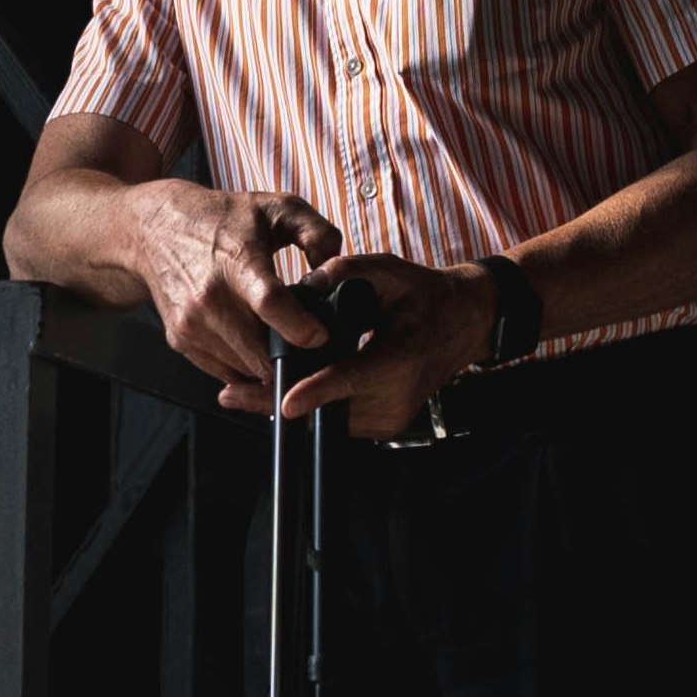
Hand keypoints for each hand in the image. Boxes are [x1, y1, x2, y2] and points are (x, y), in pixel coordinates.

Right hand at [127, 179, 343, 396]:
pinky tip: (255, 343)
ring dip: (268, 363)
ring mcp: (191, 323)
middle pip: (259, 352)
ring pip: (244, 369)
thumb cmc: (220, 218)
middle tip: (310, 349)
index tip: (319, 335)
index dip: (300, 328)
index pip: (270, 304)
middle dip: (291, 358)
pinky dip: (244, 365)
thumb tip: (335, 271)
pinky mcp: (180, 340)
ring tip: (282, 343)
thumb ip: (318, 233)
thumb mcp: (276, 207)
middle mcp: (209, 298)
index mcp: (237, 262)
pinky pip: (224, 371)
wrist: (154, 230)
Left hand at [264, 254, 497, 432]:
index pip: (352, 379)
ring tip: (245, 394)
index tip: (283, 401)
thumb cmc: (426, 296)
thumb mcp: (391, 271)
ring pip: (330, 423)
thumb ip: (348, 271)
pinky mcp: (386, 426)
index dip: (316, 392)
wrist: (463, 324)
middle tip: (233, 394)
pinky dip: (311, 409)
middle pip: (330, 410)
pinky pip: (339, 423)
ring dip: (291, 408)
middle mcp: (398, 395)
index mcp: (401, 357)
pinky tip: (280, 394)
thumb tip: (307, 281)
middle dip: (278, 401)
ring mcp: (393, 417)